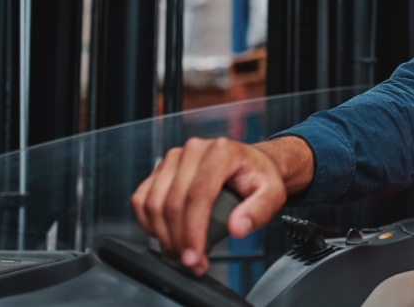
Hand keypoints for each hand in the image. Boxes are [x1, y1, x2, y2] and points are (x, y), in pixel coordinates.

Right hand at [130, 135, 313, 275]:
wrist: (251, 163)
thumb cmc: (259, 176)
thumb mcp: (272, 193)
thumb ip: (258, 211)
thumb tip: (237, 227)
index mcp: (221, 152)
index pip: (198, 195)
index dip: (192, 231)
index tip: (194, 256)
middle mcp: (193, 151)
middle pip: (172, 202)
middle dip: (178, 240)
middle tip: (191, 262)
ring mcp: (174, 159)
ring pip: (153, 203)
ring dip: (162, 236)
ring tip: (181, 253)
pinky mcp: (161, 169)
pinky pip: (141, 199)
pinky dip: (148, 223)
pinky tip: (165, 236)